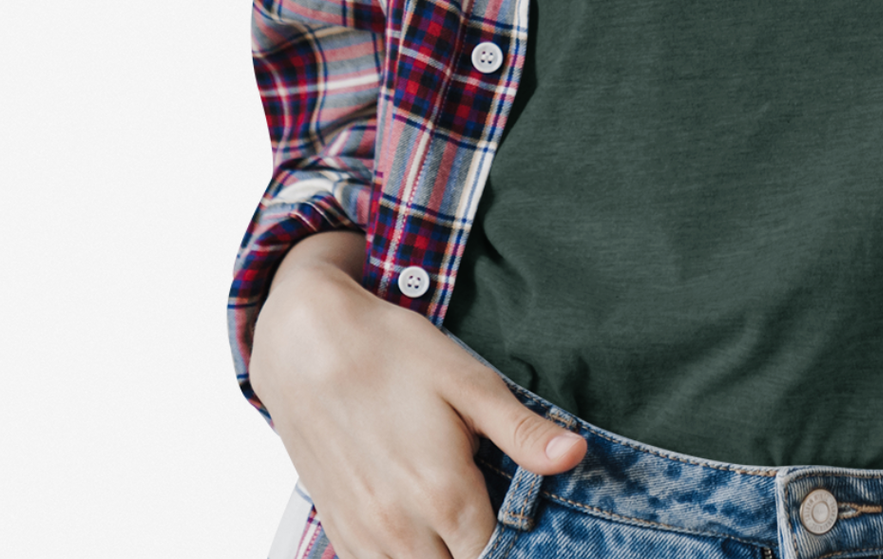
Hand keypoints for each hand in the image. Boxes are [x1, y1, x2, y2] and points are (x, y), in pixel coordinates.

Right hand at [248, 232, 587, 558]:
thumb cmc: (392, 354)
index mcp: (443, 496)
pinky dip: (405, 558)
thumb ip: (522, 431)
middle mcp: (401, 531)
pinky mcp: (337, 532)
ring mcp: (363, 537)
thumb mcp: (467, 380)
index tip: (527, 522)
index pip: (495, 557)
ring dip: (442, 555)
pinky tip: (420, 526)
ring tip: (461, 519)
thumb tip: (575, 456)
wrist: (307, 345)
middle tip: (490, 510)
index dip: (518, 545)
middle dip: (480, 550)